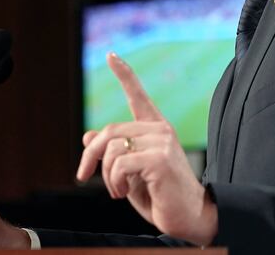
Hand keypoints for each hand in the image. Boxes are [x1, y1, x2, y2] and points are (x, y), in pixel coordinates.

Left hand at [76, 53, 217, 245]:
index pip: (138, 95)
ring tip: (118, 190)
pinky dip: (114, 181)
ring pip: (112, 148)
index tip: (111, 55)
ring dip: (106, 175)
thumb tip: (88, 136)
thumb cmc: (160, 195)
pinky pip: (119, 163)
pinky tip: (124, 192)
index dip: (124, 74)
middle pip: (109, 131)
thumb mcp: (128, 172)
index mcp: (155, 129)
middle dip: (90, 156)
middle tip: (84, 176)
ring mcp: (162, 141)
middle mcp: (160, 129)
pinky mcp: (160, 158)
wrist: (190, 219)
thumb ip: (112, 153)